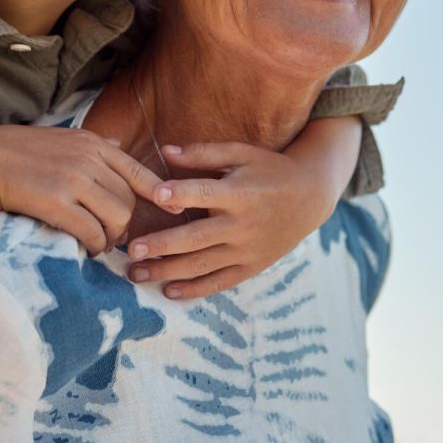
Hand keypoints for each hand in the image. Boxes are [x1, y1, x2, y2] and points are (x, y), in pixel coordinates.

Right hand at [0, 126, 163, 254]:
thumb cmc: (18, 153)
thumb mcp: (60, 138)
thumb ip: (92, 145)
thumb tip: (119, 145)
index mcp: (92, 144)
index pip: (139, 171)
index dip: (160, 193)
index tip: (172, 208)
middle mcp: (88, 160)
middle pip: (129, 201)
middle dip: (125, 225)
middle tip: (112, 237)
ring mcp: (73, 180)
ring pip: (117, 219)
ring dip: (111, 238)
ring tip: (97, 243)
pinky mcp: (56, 203)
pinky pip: (92, 233)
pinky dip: (94, 246)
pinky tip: (84, 248)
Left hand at [125, 140, 346, 298]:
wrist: (310, 197)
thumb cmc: (269, 169)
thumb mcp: (242, 154)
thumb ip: (204, 153)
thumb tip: (166, 150)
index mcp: (239, 193)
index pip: (206, 194)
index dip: (181, 193)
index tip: (156, 194)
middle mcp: (242, 225)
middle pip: (197, 238)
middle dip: (163, 245)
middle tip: (132, 250)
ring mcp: (247, 249)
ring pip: (203, 265)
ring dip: (168, 271)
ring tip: (136, 274)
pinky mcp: (252, 266)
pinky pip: (220, 282)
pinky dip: (195, 289)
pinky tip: (169, 291)